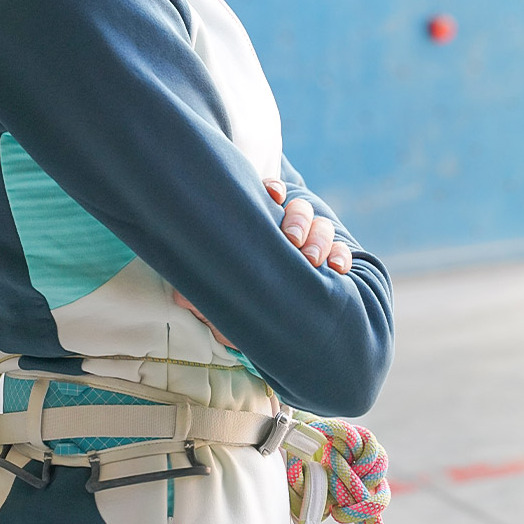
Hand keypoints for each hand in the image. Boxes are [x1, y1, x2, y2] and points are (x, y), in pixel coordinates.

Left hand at [171, 178, 352, 347]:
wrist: (277, 332)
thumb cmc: (241, 305)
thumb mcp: (221, 298)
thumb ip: (205, 293)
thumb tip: (181, 298)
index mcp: (260, 225)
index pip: (269, 195)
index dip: (272, 190)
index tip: (271, 194)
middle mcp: (287, 229)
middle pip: (299, 209)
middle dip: (297, 220)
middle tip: (292, 239)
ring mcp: (313, 243)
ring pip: (322, 227)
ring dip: (319, 239)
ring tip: (312, 259)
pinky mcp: (333, 262)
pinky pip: (343, 252)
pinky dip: (341, 256)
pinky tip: (337, 269)